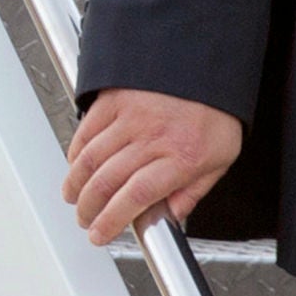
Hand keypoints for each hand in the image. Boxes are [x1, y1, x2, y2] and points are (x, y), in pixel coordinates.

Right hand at [62, 88, 242, 245]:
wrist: (209, 62)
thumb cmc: (216, 108)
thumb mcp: (221, 157)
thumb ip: (194, 190)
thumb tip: (172, 216)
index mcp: (182, 156)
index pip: (136, 198)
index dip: (112, 220)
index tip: (101, 233)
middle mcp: (153, 136)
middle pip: (107, 182)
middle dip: (89, 209)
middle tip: (86, 220)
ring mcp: (131, 115)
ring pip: (91, 158)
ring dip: (77, 184)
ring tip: (75, 198)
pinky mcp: (115, 97)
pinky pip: (86, 129)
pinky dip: (76, 151)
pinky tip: (76, 164)